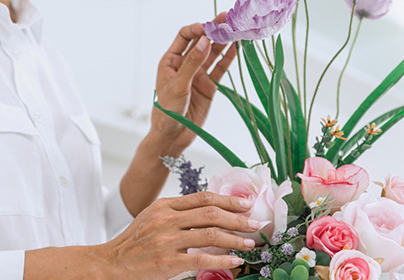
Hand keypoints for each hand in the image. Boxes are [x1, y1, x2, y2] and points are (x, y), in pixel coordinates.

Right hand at [101, 192, 258, 279]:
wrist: (106, 265)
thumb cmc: (130, 247)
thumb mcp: (150, 220)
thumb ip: (174, 216)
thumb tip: (206, 216)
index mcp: (164, 207)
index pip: (202, 198)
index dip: (228, 200)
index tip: (246, 204)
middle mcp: (166, 220)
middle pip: (211, 214)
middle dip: (238, 219)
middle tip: (256, 223)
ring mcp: (167, 241)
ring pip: (210, 235)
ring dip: (235, 239)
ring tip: (251, 244)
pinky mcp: (167, 262)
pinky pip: (202, 260)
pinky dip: (222, 260)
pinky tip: (236, 262)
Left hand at [151, 14, 236, 156]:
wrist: (173, 137)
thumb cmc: (166, 111)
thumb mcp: (178, 85)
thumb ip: (192, 63)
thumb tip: (205, 40)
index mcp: (171, 61)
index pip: (185, 37)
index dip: (197, 30)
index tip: (208, 28)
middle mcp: (185, 65)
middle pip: (201, 42)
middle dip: (214, 30)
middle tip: (227, 18)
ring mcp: (198, 76)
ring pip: (213, 54)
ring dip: (224, 42)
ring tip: (236, 29)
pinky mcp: (209, 87)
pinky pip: (220, 69)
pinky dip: (228, 59)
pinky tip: (236, 47)